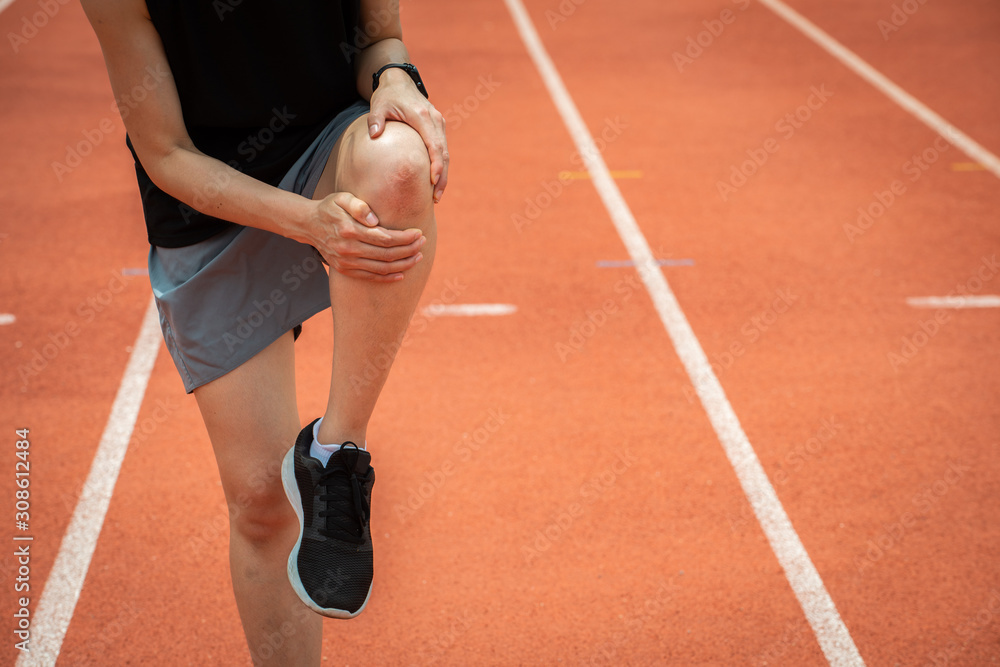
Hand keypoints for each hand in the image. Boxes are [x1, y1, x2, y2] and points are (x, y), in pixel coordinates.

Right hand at [307, 192, 425, 282]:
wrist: (308, 225)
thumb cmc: (329, 208)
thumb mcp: (341, 198)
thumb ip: (358, 205)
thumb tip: (375, 219)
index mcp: (349, 230)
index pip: (384, 238)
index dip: (404, 237)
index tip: (419, 233)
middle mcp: (348, 249)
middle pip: (386, 255)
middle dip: (409, 250)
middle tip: (423, 243)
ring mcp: (346, 262)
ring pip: (381, 268)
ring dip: (403, 264)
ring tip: (418, 257)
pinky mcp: (345, 270)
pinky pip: (370, 277)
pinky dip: (388, 277)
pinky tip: (402, 274)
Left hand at [367, 68, 448, 202]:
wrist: (399, 81)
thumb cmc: (388, 95)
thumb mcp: (378, 105)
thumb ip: (375, 119)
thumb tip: (374, 134)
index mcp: (423, 117)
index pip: (434, 145)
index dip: (436, 165)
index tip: (433, 182)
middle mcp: (435, 120)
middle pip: (444, 153)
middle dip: (442, 176)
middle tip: (436, 197)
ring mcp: (439, 123)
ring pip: (445, 153)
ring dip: (443, 174)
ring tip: (437, 194)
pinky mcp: (438, 127)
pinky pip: (442, 149)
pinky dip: (441, 165)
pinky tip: (435, 180)